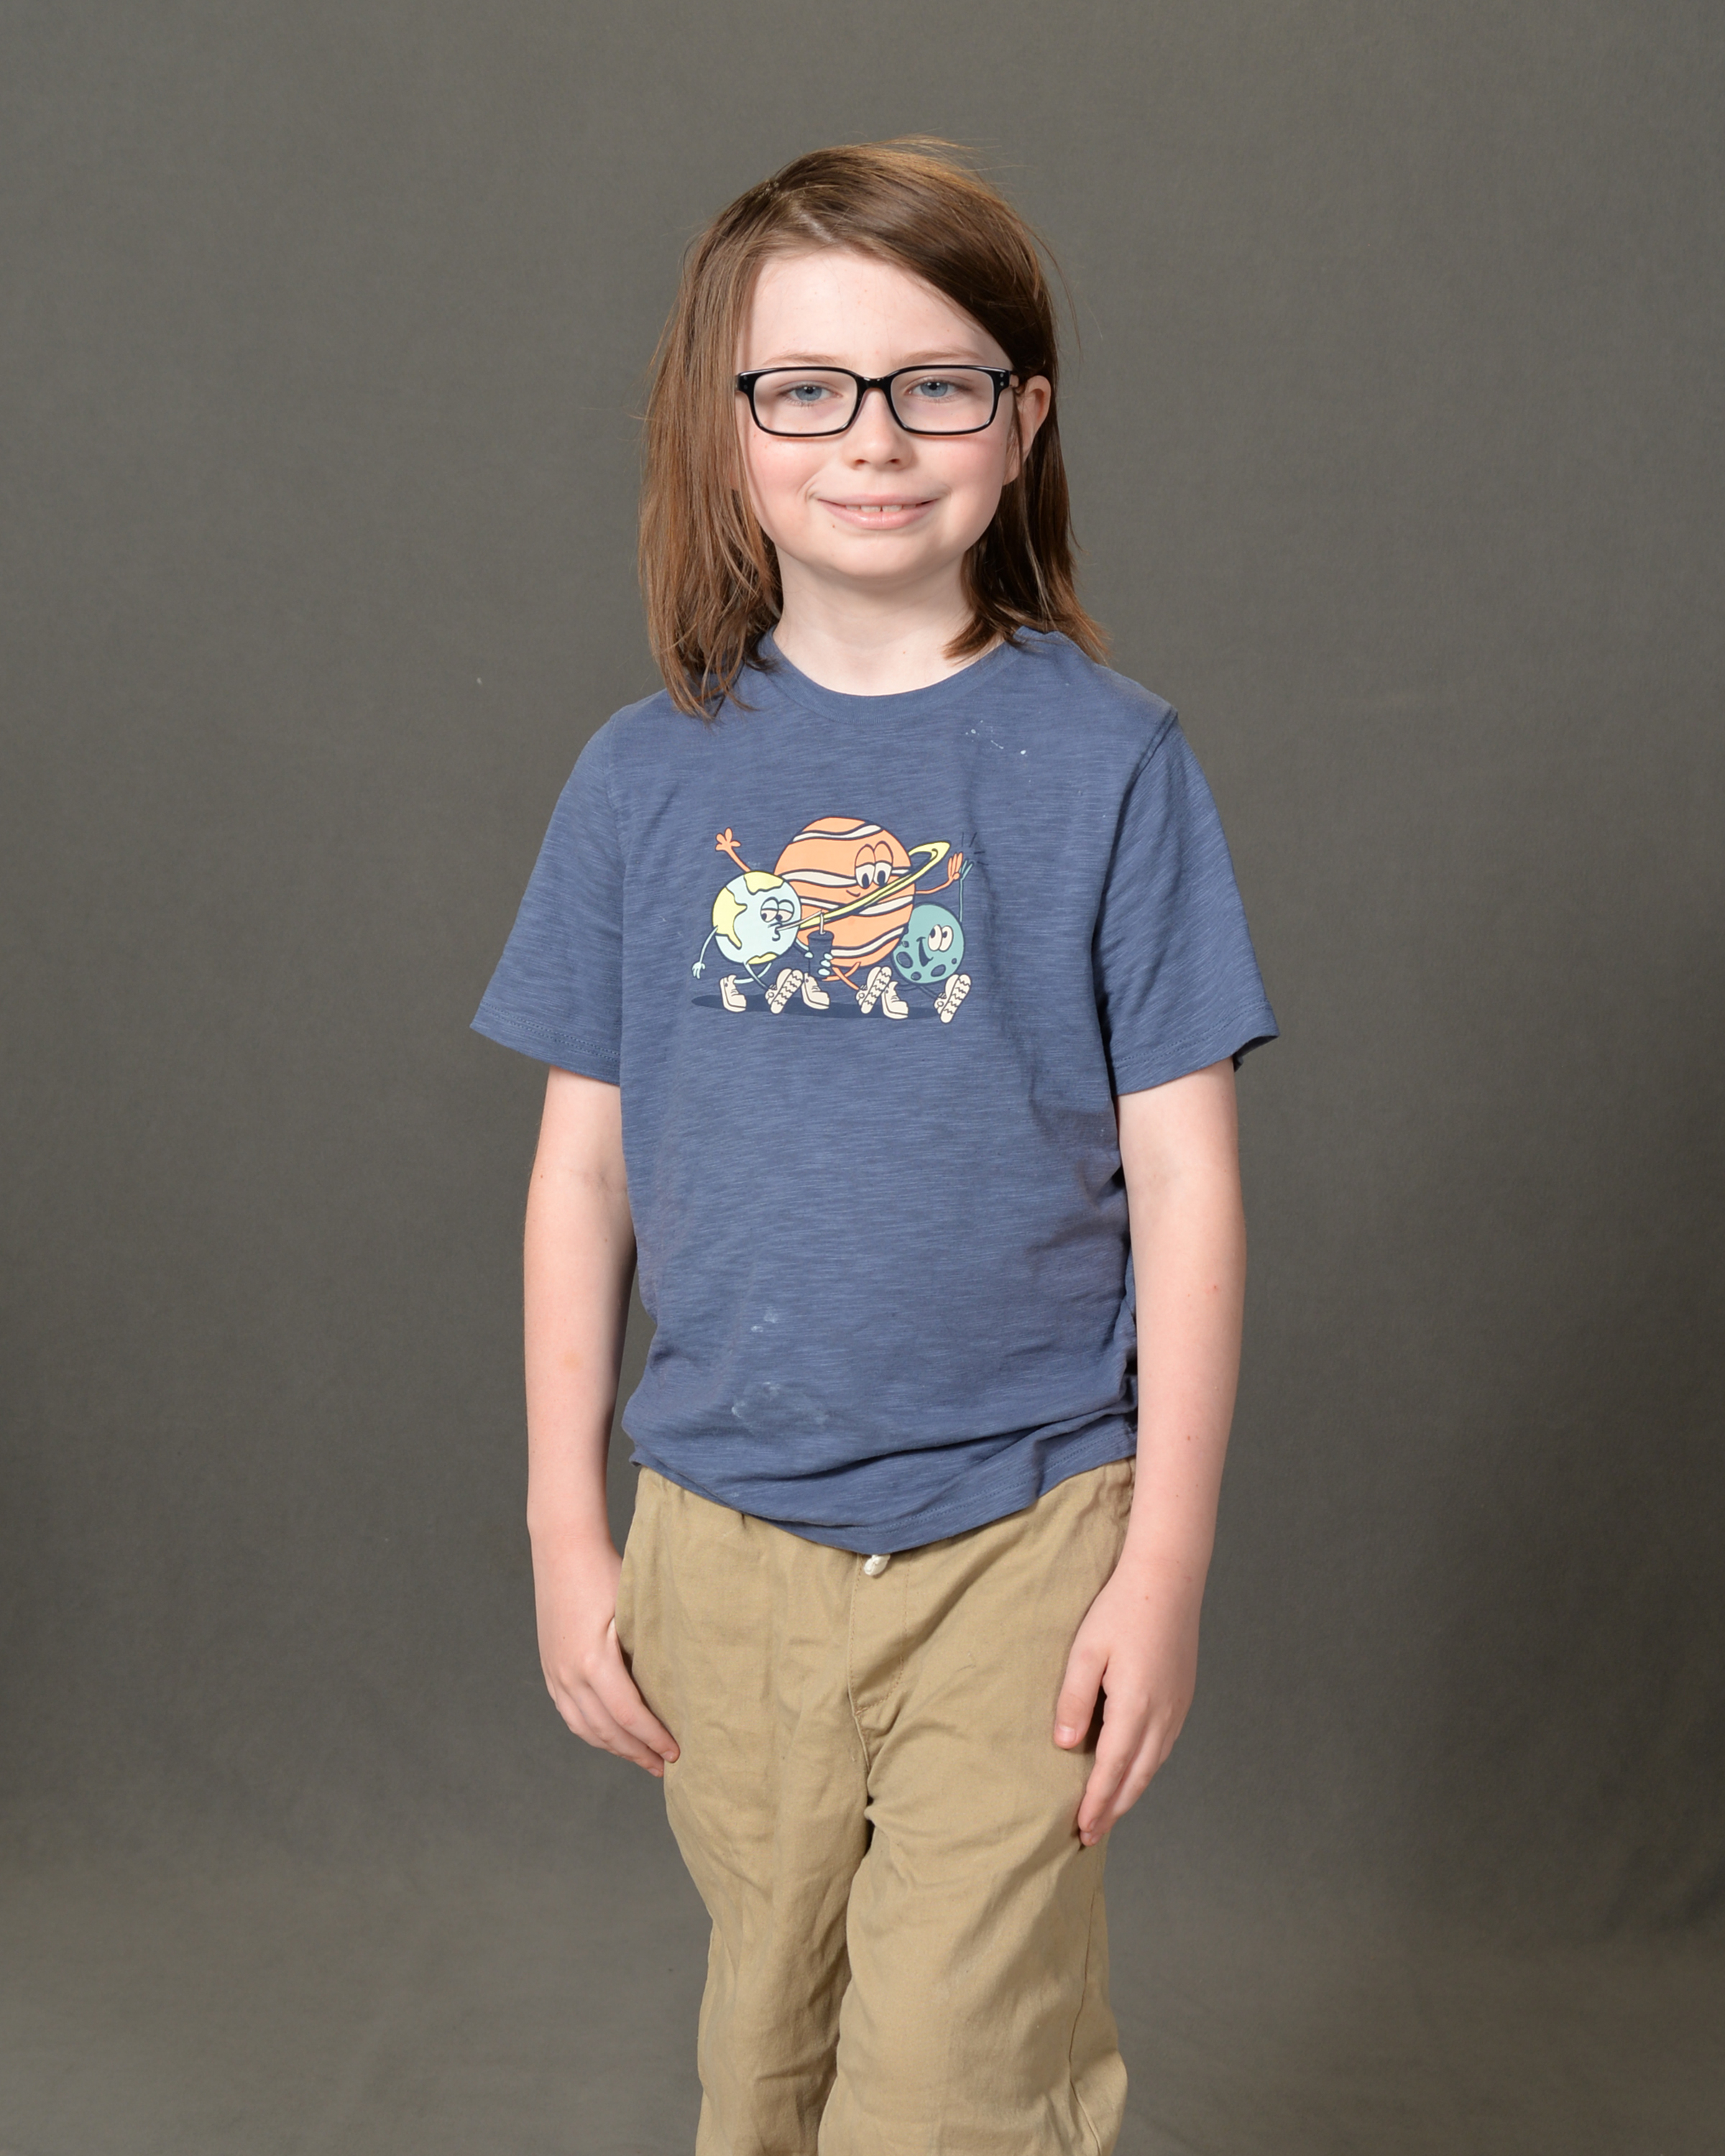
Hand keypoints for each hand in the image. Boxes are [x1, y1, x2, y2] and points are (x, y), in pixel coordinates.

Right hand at [532, 1532, 678, 1777]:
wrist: (563, 1548)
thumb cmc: (607, 1572)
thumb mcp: (634, 1610)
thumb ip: (648, 1650)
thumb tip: (680, 1688)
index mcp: (593, 1662)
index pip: (629, 1716)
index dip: (654, 1738)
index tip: (677, 1752)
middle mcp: (569, 1675)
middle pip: (607, 1730)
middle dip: (637, 1752)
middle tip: (665, 1766)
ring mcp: (555, 1673)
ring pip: (585, 1728)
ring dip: (614, 1747)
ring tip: (641, 1757)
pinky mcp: (550, 1668)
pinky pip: (570, 1714)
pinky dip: (592, 1731)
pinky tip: (611, 1736)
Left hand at [1053, 1554, 1200, 1844]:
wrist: (1168, 1580)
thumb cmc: (1121, 1610)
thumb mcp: (1086, 1651)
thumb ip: (1074, 1699)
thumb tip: (1064, 1745)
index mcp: (1134, 1706)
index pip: (1111, 1770)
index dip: (1096, 1803)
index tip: (1081, 1830)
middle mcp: (1162, 1715)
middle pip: (1136, 1777)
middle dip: (1113, 1809)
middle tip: (1090, 1835)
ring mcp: (1177, 1708)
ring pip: (1153, 1765)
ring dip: (1130, 1792)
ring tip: (1109, 1812)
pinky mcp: (1182, 1697)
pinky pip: (1164, 1747)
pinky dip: (1146, 1768)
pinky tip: (1133, 1771)